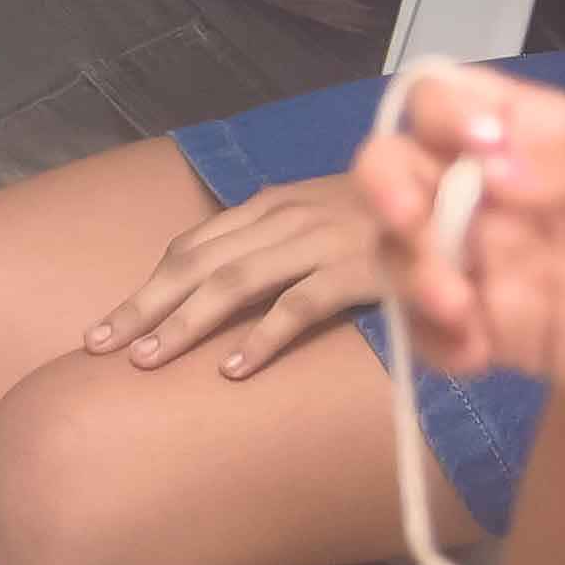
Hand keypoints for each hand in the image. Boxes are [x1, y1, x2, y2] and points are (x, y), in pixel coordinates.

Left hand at [84, 172, 384, 379]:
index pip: (190, 247)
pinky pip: (299, 304)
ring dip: (184, 323)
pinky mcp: (360, 269)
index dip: (147, 286)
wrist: (466, 194)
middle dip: (144, 306)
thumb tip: (226, 281)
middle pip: (195, 264)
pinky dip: (262, 336)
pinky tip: (231, 370)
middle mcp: (283, 217)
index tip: (107, 325)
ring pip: (233, 282)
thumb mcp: (324, 218)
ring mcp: (320, 241)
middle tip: (98, 346)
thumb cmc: (395, 216)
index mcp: (268, 205)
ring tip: (147, 362)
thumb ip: (277, 242)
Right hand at [355, 64, 564, 418]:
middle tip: (413, 225)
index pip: (444, 102)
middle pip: (397, 170)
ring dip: (408, 272)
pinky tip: (474, 354)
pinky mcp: (502, 334)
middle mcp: (490, 192)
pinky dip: (435, 343)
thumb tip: (486, 170)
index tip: (471, 153)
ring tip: (458, 308)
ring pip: (402, 251)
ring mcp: (491, 265)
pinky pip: (438, 335)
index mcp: (529, 136)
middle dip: (386, 191)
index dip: (438, 118)